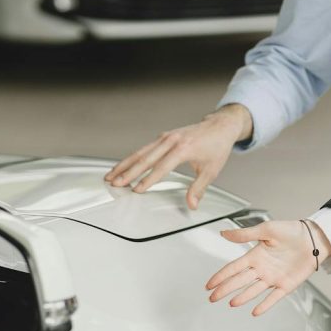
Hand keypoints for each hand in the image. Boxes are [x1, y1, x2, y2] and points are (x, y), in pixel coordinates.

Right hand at [104, 103, 253, 207]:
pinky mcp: (164, 136)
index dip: (148, 180)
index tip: (136, 190)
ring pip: (141, 151)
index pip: (162, 167)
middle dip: (128, 172)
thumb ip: (199, 188)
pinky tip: (122, 166)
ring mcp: (166, 137)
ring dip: (125, 164)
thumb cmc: (216, 147)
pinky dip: (132, 157)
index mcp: (183, 148)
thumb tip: (192, 204)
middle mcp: (172, 140)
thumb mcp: (211, 170)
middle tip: (115, 183)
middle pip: (145, 158)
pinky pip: (145, 148)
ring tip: (111, 175)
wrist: (220, 126)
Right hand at [205, 220, 330, 315]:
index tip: (209, 284)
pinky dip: (265, 305)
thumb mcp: (266, 229)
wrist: (314, 238)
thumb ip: (245, 234)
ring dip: (243, 297)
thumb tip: (224, 233)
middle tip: (213, 298)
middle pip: (239, 281)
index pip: (233, 268)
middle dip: (225, 289)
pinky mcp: (286, 285)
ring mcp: (273, 278)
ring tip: (232, 303)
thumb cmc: (291, 231)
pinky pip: (273, 297)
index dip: (220, 276)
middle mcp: (262, 269)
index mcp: (255, 255)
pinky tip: (255, 311)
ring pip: (254, 290)